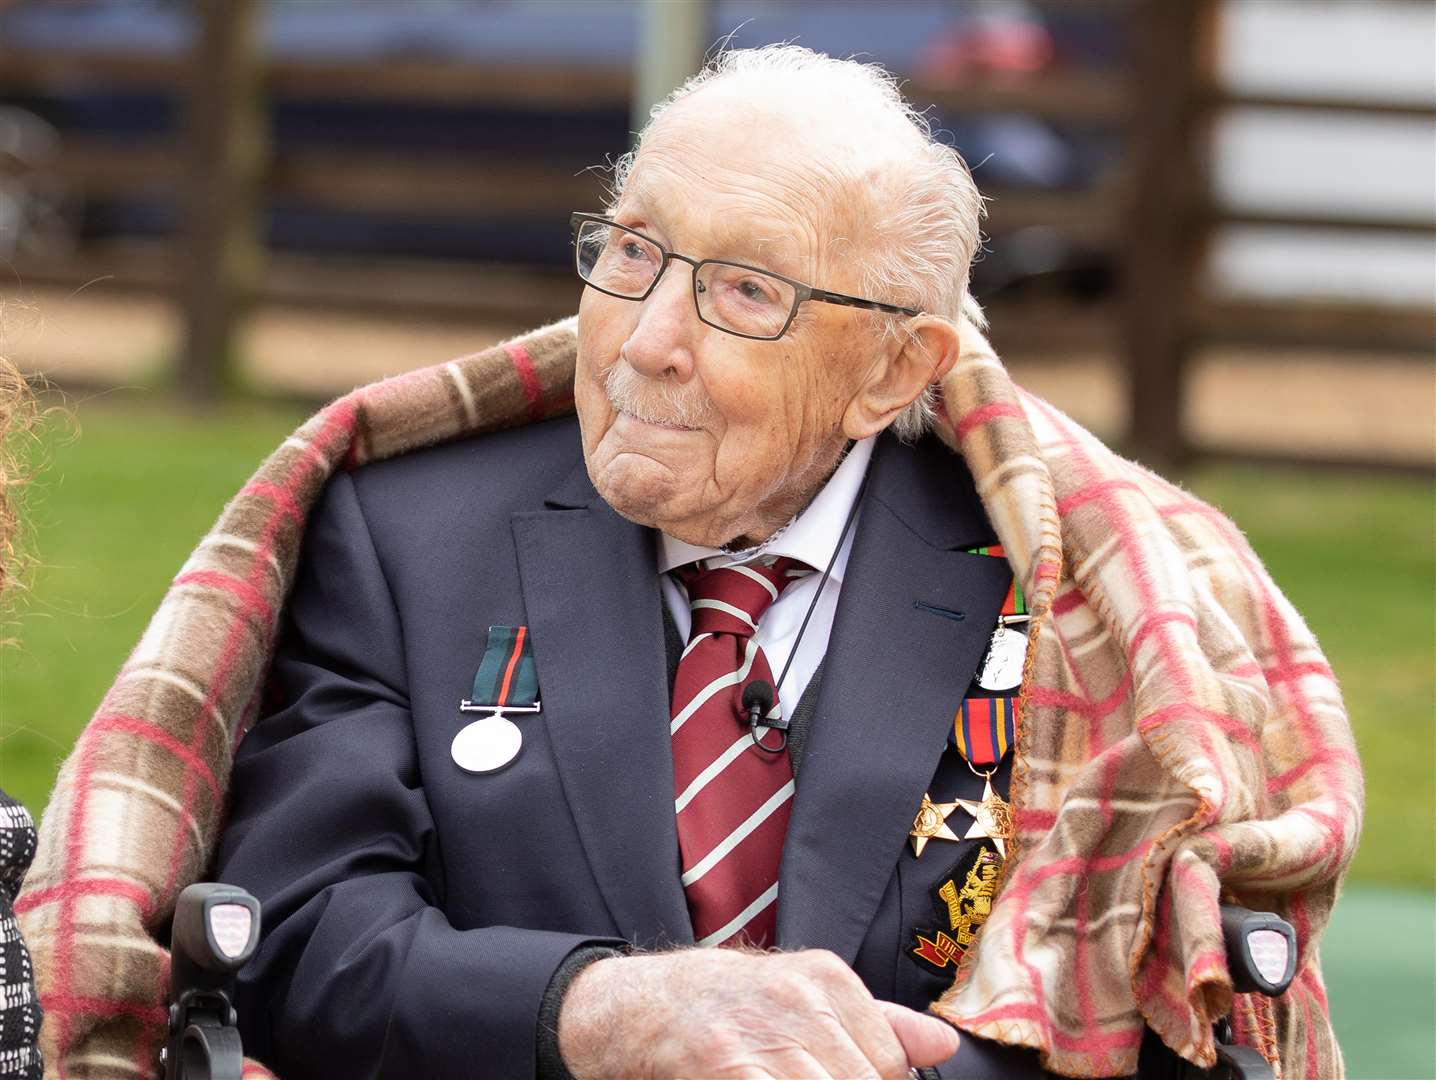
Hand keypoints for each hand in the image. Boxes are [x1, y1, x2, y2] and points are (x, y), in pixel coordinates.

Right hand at [557, 948, 959, 1078]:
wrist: (636, 1007)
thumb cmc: (725, 1005)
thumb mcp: (802, 993)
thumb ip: (878, 1021)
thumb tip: (945, 1045)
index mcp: (827, 978)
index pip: (892, 1065)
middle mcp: (801, 1000)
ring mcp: (764, 1037)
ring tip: (784, 1079)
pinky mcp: (729, 1068)